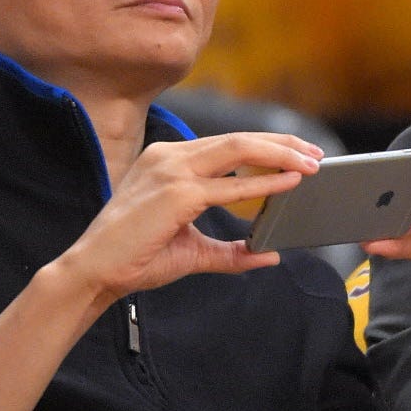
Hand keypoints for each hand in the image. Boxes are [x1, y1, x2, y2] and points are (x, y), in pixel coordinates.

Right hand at [58, 132, 322, 304]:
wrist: (95, 271)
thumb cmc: (136, 257)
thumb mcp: (191, 249)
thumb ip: (230, 251)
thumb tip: (268, 254)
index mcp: (168, 160)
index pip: (226, 143)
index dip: (265, 146)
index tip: (297, 154)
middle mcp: (169, 156)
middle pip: (237, 139)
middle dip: (281, 144)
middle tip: (316, 154)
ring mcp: (172, 170)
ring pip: (238, 149)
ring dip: (279, 155)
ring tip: (310, 164)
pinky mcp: (177, 193)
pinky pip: (232, 185)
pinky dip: (264, 183)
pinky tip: (289, 183)